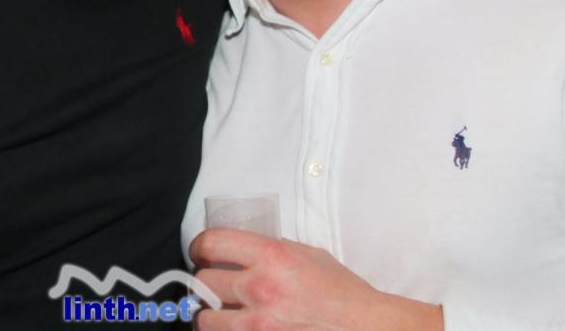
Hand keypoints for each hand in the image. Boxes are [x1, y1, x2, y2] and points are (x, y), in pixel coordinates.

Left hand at [189, 229, 441, 330]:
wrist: (364, 328)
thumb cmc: (343, 294)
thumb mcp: (310, 255)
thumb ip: (275, 249)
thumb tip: (245, 250)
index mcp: (272, 257)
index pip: (212, 242)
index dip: (200, 247)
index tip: (200, 253)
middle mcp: (260, 288)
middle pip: (202, 282)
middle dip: (206, 284)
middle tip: (214, 287)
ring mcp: (257, 325)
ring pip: (204, 319)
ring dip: (211, 316)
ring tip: (223, 315)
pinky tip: (237, 328)